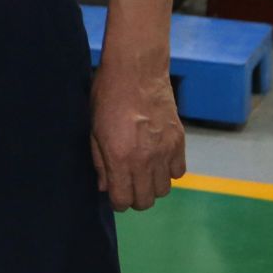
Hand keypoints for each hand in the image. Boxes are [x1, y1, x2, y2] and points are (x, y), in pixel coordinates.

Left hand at [89, 59, 186, 210]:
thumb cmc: (107, 96)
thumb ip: (99, 161)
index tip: (114, 194)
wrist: (136, 71)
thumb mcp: (93, 129)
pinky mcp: (180, 142)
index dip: (117, 201)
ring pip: (164, 190)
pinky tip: (157, 160)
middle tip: (127, 185)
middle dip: (134, 198)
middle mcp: (145, 160)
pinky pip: (179, 172)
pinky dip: (169, 171)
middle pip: (146, 200)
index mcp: (120, 157)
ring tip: (142, 172)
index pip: (123, 199)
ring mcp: (165, 151)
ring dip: (152, 186)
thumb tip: (104, 187)